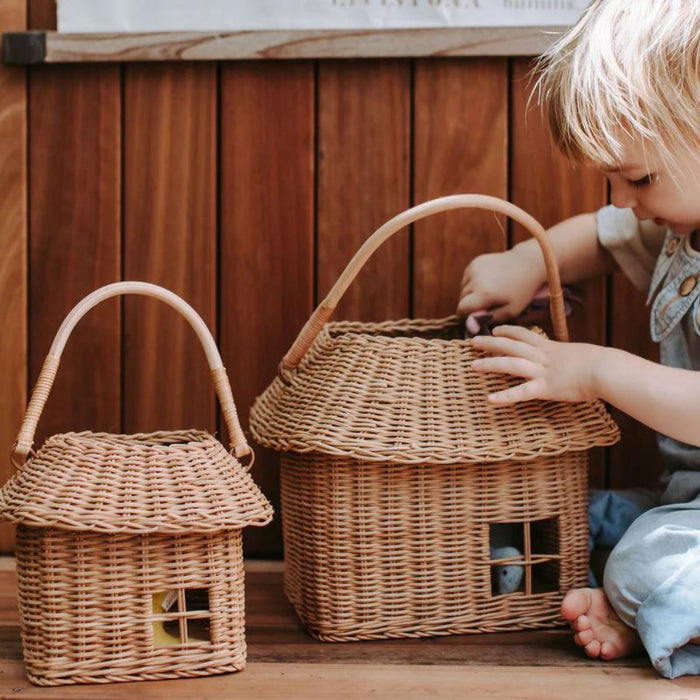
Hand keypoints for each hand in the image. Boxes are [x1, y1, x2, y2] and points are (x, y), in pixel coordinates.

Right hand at [457, 246, 544, 321]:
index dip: (465, 317)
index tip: (473, 319)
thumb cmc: (521, 291)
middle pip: (461, 299)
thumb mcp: (510, 311)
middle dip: (470, 305)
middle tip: (485, 306)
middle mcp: (476, 279)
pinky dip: (473, 283)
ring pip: (463, 288)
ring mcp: (474, 268)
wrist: (528, 264)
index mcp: (484, 293)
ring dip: (470, 294)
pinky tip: (486, 283)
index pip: (462, 309)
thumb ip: (487, 319)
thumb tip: (469, 326)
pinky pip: (467, 278)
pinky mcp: (475, 262)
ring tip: (487, 294)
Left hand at [470, 325, 603, 403]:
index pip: (525, 335)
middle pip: (511, 345)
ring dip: (490, 364)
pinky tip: (490, 400)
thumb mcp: (580, 355)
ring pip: (511, 364)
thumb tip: (569, 359)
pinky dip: (505, 397)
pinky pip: (522, 393)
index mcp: (551, 348)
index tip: (496, 329)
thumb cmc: (601, 364)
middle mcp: (543, 357)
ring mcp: (542, 372)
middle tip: (473, 341)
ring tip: (473, 366)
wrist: (607, 370)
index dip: (509, 331)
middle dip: (491, 343)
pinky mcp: (546, 388)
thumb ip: (568, 357)